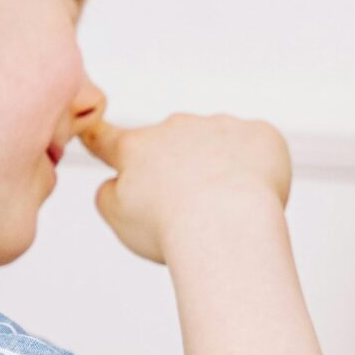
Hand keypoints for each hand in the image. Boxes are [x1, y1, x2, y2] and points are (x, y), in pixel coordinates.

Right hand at [78, 114, 292, 264]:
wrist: (226, 225)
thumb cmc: (172, 228)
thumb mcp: (119, 218)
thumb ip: (110, 193)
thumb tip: (118, 182)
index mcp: (137, 148)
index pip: (109, 139)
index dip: (101, 138)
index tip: (95, 130)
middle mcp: (176, 128)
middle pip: (174, 145)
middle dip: (180, 170)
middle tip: (192, 210)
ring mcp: (220, 125)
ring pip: (218, 145)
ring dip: (220, 168)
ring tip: (226, 208)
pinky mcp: (260, 134)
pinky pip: (257, 147)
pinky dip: (257, 168)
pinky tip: (254, 195)